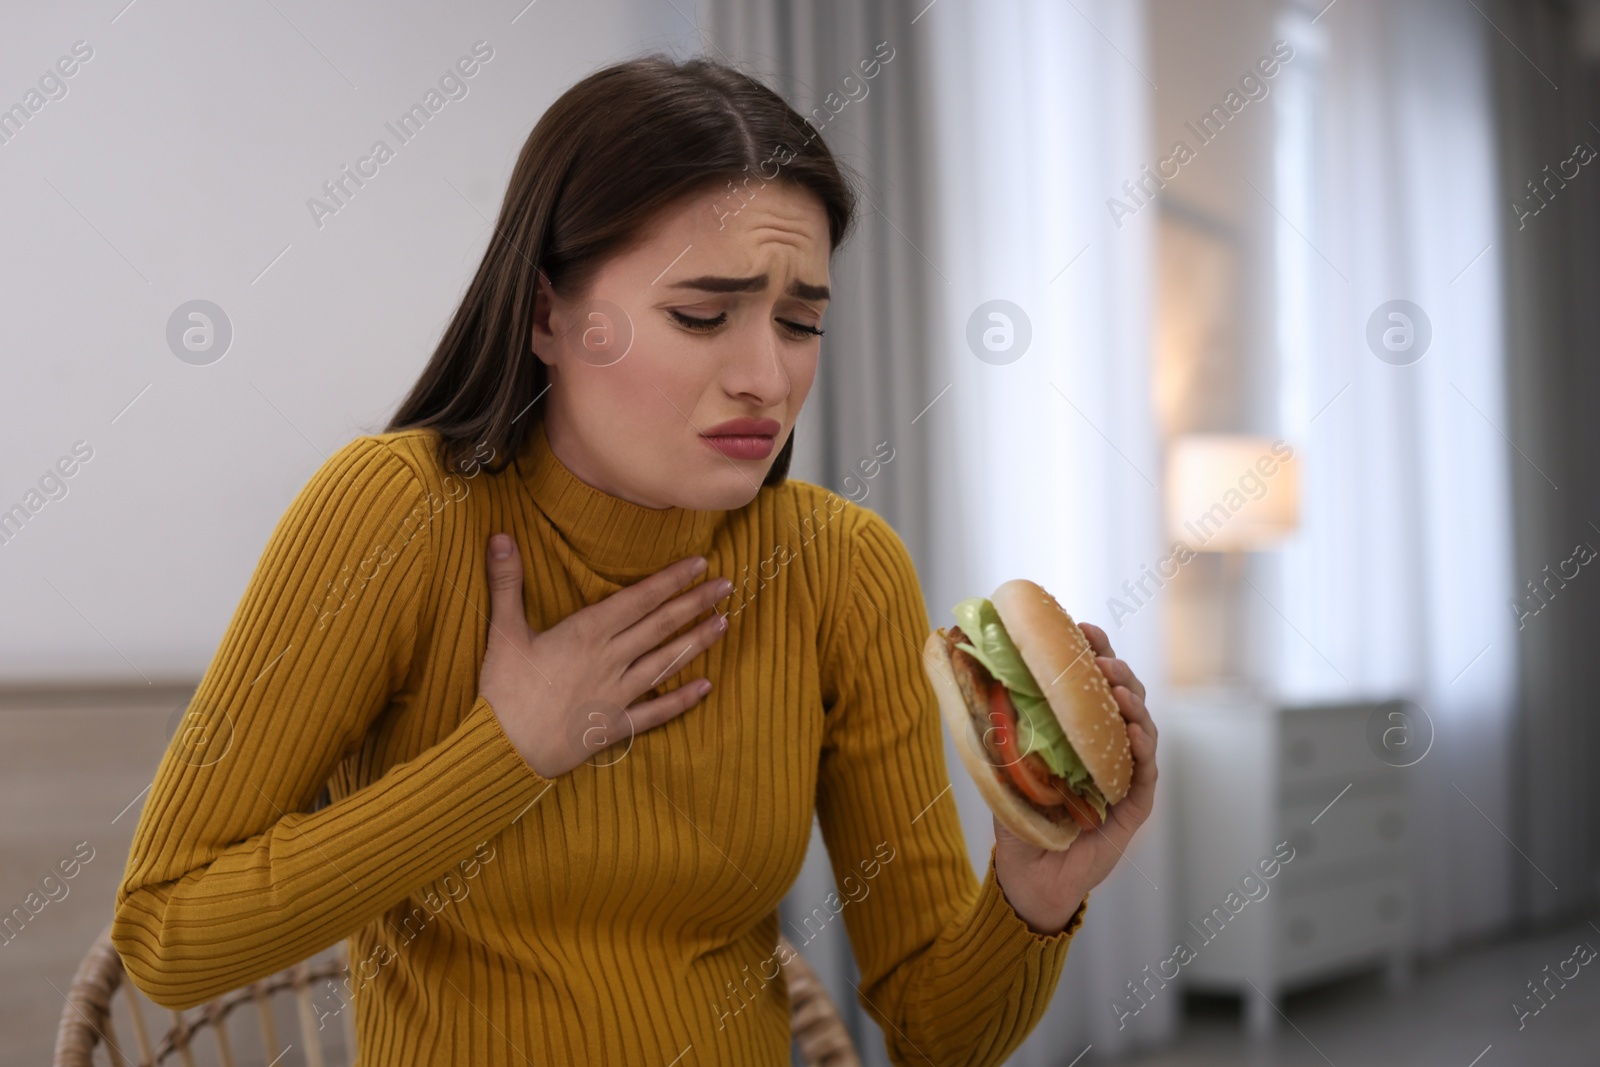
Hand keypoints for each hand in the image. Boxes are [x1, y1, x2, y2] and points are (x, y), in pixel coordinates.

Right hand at [477, 532, 732, 778]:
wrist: (503, 749)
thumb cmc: (502, 689)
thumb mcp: (503, 631)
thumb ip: (507, 581)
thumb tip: (499, 535)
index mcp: (586, 633)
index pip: (639, 599)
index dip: (671, 580)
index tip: (700, 564)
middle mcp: (610, 660)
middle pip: (661, 626)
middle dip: (695, 603)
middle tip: (727, 586)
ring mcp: (617, 694)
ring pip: (666, 663)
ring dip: (696, 643)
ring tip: (724, 624)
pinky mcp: (615, 726)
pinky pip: (656, 712)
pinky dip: (682, 701)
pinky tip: (706, 688)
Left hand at [992, 621, 1156, 933]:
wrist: (1029, 875)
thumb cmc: (1018, 818)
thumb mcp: (1004, 763)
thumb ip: (999, 726)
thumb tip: (968, 675)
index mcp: (1078, 731)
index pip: (1092, 682)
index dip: (1094, 650)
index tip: (1083, 627)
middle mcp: (1104, 747)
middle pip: (1123, 696)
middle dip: (1116, 670)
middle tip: (1100, 658)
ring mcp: (1123, 774)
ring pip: (1140, 726)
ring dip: (1131, 702)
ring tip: (1115, 687)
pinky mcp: (1134, 805)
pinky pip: (1145, 770)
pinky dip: (1143, 746)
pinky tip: (1134, 730)